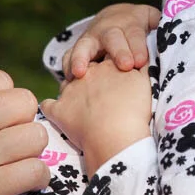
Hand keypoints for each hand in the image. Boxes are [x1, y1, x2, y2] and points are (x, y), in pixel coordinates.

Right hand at [0, 69, 49, 194]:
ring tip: (15, 163)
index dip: (2, 101)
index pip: (2, 81)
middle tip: (8, 141)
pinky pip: (35, 173)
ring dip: (30, 151)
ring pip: (36, 138)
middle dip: (19, 122)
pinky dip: (35, 179)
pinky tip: (22, 183)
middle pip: (25, 104)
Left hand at [40, 59, 152, 174]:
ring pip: (67, 85)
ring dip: (72, 93)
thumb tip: (141, 60)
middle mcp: (86, 73)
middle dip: (90, 77)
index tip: (116, 81)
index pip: (106, 60)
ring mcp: (70, 91)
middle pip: (85, 70)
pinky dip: (51, 108)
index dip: (111, 69)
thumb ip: (143, 67)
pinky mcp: (58, 110)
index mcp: (107, 65)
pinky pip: (49, 105)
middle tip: (101, 95)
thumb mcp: (145, 82)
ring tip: (84, 109)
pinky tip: (57, 113)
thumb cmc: (134, 110)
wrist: (116, 135)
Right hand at [63, 3, 160, 79]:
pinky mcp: (79, 50)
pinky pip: (69, 57)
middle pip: (112, 37)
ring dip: (81, 58)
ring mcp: (91, 38)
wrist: (119, 18)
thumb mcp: (155, 25)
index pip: (134, 33)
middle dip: (118, 51)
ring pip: (84, 45)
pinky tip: (68, 82)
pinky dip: (68, 68)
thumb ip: (165, 33)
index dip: (137, 46)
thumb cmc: (144, 30)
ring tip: (80, 73)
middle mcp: (109, 29)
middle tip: (126, 66)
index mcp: (130, 23)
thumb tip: (183, 39)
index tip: (141, 61)